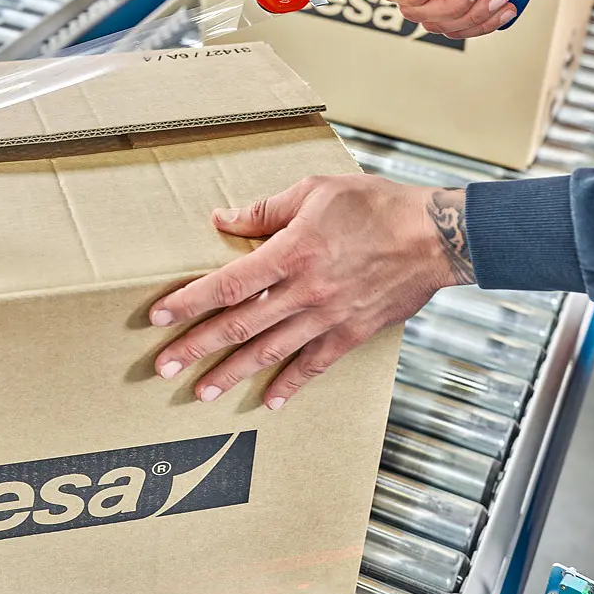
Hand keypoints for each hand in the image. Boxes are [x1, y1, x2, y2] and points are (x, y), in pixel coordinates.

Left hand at [148, 176, 474, 408]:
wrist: (435, 238)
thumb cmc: (376, 206)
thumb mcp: (314, 192)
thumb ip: (264, 210)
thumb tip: (221, 219)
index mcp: (291, 252)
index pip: (227, 283)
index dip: (188, 301)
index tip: (158, 316)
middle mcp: (305, 291)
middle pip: (238, 326)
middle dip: (196, 348)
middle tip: (162, 368)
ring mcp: (328, 318)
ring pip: (269, 352)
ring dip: (231, 374)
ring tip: (200, 392)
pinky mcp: (351, 335)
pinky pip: (313, 366)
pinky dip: (289, 385)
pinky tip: (268, 401)